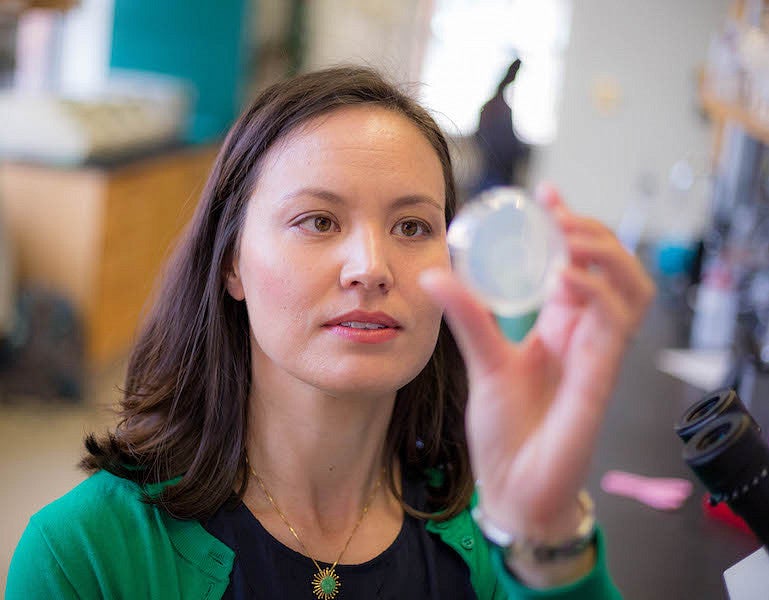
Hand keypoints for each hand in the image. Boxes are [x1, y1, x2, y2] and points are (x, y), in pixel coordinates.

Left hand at [421, 184, 654, 540]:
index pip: (577, 263)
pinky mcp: (602, 377)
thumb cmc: (504, 429)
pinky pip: (616, 324)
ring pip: (631, 288)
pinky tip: (565, 276)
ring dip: (605, 253)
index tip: (544, 193)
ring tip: (568, 235)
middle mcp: (585, 335)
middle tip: (558, 212)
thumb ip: (467, 317)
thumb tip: (434, 275)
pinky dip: (597, 292)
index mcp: (560, 327)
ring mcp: (598, 354)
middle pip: (614, 268)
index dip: (570, 225)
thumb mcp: (481, 361)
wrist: (513, 487)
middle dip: (592, 231)